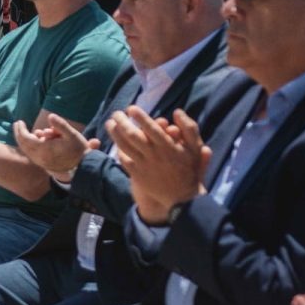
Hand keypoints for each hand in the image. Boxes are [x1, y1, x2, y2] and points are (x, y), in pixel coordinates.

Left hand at [12, 113, 99, 179]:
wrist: (83, 168)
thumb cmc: (78, 150)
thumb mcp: (72, 135)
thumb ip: (61, 125)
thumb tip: (50, 115)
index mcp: (44, 150)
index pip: (25, 138)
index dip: (21, 129)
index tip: (19, 121)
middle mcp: (39, 157)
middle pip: (22, 144)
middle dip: (18, 133)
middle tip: (18, 124)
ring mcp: (40, 162)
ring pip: (26, 150)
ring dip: (24, 139)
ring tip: (28, 130)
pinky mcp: (43, 165)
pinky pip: (31, 154)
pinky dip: (29, 145)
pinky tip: (37, 138)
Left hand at [105, 107, 210, 225]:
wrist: (180, 196)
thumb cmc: (188, 168)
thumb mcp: (195, 148)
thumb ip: (189, 128)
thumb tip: (177, 111)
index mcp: (168, 146)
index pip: (151, 128)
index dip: (140, 117)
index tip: (131, 108)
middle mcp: (154, 155)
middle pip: (133, 135)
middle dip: (122, 122)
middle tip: (115, 113)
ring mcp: (143, 165)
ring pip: (125, 146)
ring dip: (115, 133)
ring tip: (109, 123)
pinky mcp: (136, 174)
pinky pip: (124, 159)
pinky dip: (119, 149)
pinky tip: (115, 141)